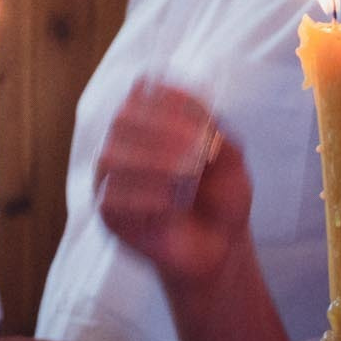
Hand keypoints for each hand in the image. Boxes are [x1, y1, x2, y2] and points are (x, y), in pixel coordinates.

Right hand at [95, 79, 252, 289]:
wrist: (219, 248)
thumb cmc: (221, 198)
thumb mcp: (232, 161)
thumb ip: (215, 135)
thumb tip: (196, 117)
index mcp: (152, 123)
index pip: (142, 93)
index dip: (168, 98)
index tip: (203, 117)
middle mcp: (126, 144)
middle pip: (122, 119)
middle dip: (162, 130)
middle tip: (197, 149)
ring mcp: (113, 178)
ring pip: (111, 157)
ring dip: (153, 162)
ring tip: (187, 176)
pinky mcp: (109, 212)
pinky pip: (111, 197)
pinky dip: (144, 196)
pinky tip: (171, 204)